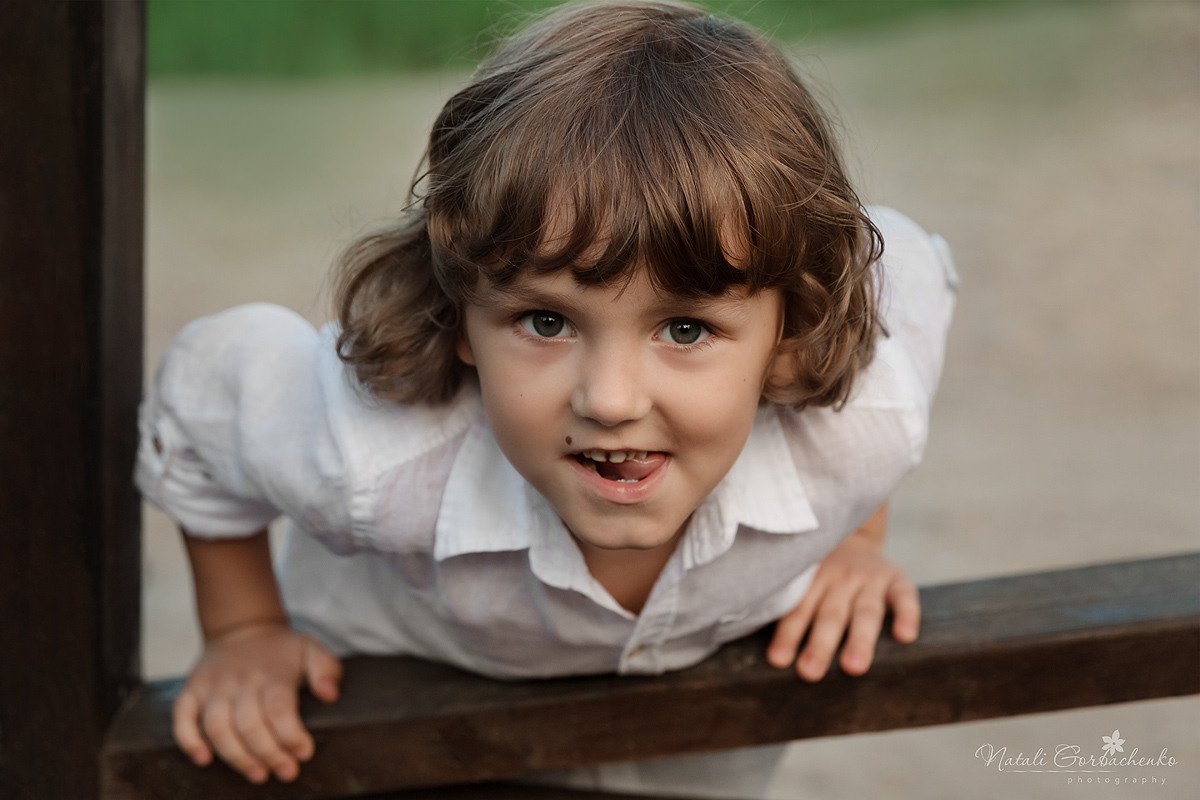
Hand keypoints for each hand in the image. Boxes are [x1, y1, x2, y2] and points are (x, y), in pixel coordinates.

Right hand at [172, 621, 341, 783]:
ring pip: (218, 727)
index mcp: (272, 672)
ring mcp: (213, 686)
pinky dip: (189, 740)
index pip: (279, 708)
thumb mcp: (311, 649)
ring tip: (258, 774)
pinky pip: (182, 717)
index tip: (304, 752)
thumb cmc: (281, 649)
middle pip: (250, 724)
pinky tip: (204, 759)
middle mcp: (240, 680)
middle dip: (270, 753)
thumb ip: (326, 669)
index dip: (291, 735)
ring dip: (236, 756)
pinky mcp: (191, 690)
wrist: (242, 627)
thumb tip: (329, 694)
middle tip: (287, 772)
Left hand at [766, 522, 918, 680]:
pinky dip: (907, 614)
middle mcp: (840, 577)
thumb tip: (773, 655)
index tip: (778, 661)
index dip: (788, 635)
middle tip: (810, 672)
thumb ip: (794, 606)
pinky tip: (905, 636)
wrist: (851, 528)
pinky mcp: (897, 578)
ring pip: (865, 611)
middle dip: (820, 645)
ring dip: (859, 640)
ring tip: (853, 667)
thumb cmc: (822, 570)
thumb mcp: (804, 577)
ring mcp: (870, 577)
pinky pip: (904, 595)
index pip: (798, 610)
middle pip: (830, 614)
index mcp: (812, 579)